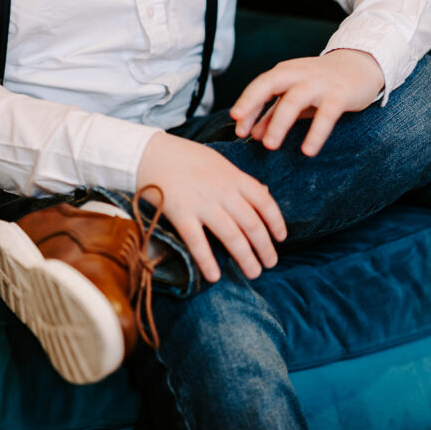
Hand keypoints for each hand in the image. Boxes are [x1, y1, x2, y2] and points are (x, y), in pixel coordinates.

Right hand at [136, 131, 285, 283]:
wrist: (149, 153)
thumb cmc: (185, 156)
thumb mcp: (218, 161)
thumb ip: (240, 179)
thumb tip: (265, 191)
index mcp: (233, 176)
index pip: (264, 201)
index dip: (276, 221)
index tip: (281, 238)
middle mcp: (222, 191)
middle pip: (252, 223)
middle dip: (265, 247)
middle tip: (270, 263)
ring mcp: (202, 203)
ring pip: (232, 235)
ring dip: (245, 257)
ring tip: (253, 272)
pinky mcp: (181, 214)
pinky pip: (198, 242)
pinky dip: (207, 261)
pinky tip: (215, 276)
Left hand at [229, 49, 383, 157]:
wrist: (360, 65)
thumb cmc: (320, 82)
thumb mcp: (294, 95)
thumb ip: (273, 113)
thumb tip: (252, 133)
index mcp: (285, 73)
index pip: (260, 85)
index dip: (246, 104)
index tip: (236, 124)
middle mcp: (299, 75)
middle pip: (271, 85)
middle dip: (254, 105)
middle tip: (242, 133)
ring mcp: (319, 83)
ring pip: (294, 100)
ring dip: (279, 123)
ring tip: (270, 146)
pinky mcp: (339, 95)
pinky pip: (326, 115)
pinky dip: (316, 132)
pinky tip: (308, 150)